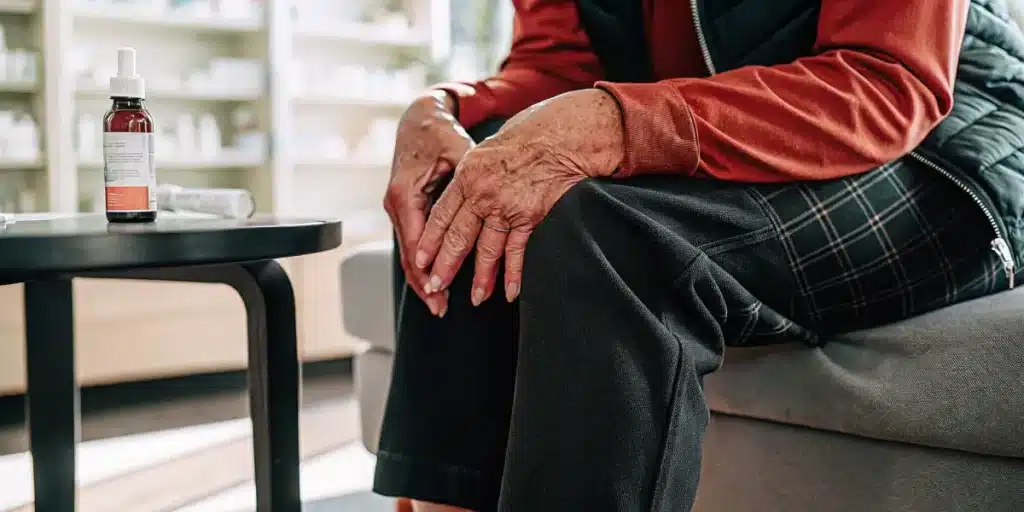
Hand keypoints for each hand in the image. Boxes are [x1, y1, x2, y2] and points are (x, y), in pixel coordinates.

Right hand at [383, 90, 473, 316]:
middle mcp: (396, 204)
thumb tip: (485, 199)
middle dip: (424, 284)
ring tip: (438, 304)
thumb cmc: (439, 134)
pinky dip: (423, 263)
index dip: (430, 268)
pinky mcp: (405, 210)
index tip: (441, 289)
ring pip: (409, 253)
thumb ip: (467, 179)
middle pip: (410, 255)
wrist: (419, 121)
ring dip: (422, 279)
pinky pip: (413, 242)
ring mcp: (398, 208)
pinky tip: (433, 282)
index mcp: (405, 194)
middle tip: (440, 309)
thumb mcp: (457, 151)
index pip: (417, 241)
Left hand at [413, 89, 624, 305]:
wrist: (563, 133)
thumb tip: (459, 202)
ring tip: (476, 299)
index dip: (429, 241)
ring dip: (481, 278)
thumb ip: (470, 176)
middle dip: (445, 266)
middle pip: (458, 237)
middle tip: (435, 287)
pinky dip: (514, 274)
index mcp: (467, 174)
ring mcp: (507, 206)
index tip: (420, 261)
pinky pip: (518, 251)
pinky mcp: (531, 215)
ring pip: (488, 250)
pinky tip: (510, 291)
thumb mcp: (487, 150)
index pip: (441, 215)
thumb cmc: (528, 136)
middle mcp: (482, 192)